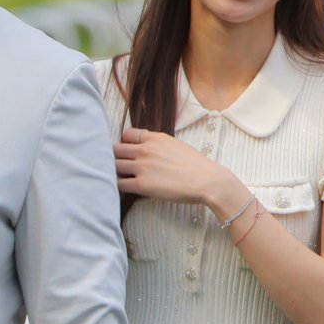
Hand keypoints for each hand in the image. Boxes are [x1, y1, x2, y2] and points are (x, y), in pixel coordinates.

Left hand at [113, 127, 237, 209]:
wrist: (208, 181)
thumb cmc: (196, 166)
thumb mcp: (176, 145)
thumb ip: (157, 145)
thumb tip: (145, 148)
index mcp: (155, 138)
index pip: (127, 134)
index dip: (125, 143)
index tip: (128, 152)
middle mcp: (145, 150)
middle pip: (116, 150)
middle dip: (116, 157)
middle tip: (122, 166)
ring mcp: (141, 167)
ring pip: (115, 166)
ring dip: (117, 172)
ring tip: (124, 177)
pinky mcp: (141, 184)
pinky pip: (119, 184)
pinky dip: (119, 186)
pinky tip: (126, 189)